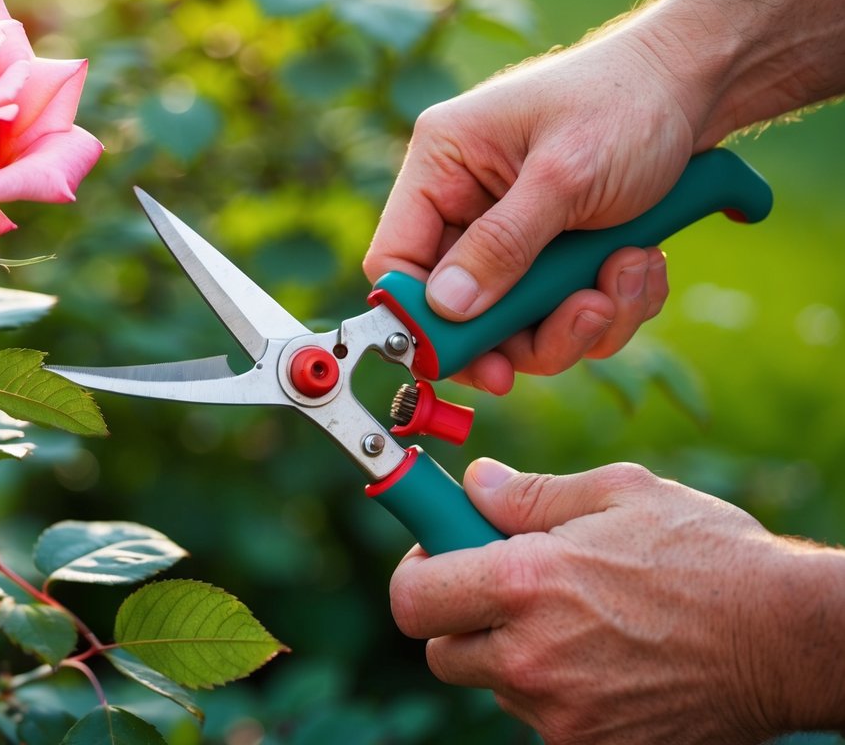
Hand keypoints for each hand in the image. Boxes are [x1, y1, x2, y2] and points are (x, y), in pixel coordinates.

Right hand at [364, 32, 688, 393]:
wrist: (699, 85)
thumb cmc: (629, 102)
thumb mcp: (565, 175)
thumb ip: (502, 244)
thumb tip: (446, 308)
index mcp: (443, 164)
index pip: (396, 259)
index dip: (421, 317)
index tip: (472, 357)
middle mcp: (467, 202)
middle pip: (462, 308)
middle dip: (529, 329)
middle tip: (583, 321)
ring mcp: (512, 233)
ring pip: (520, 323)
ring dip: (582, 319)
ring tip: (631, 270)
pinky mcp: (554, 255)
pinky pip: (564, 313)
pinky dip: (612, 304)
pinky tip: (642, 261)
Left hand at [389, 459, 844, 743]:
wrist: (788, 639)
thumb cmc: (708, 555)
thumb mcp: (618, 494)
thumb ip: (529, 494)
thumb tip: (474, 483)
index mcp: (523, 584)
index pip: (411, 598)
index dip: (416, 572)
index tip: (435, 555)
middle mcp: (530, 658)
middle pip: (441, 650)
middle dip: (459, 616)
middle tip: (502, 586)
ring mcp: (559, 715)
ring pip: (494, 684)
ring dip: (511, 652)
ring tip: (577, 617)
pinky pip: (542, 716)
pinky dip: (556, 689)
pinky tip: (605, 656)